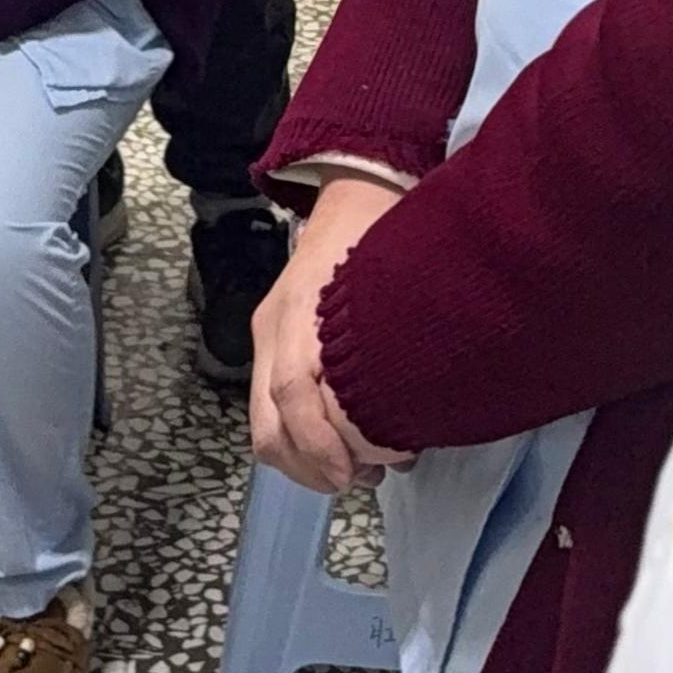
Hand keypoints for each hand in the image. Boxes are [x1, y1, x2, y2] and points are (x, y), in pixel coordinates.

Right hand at [249, 177, 414, 492]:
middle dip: (306, 464)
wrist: (354, 190)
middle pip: (266, 420)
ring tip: (355, 469)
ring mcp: (268, 332)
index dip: (320, 442)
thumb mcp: (400, 295)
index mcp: (302, 313)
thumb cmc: (386, 237)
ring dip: (303, 456)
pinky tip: (342, 441)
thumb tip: (409, 432)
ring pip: (263, 419)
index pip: (293, 393)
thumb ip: (396, 360)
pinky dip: (301, 434)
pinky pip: (273, 401)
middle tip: (357, 481)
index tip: (356, 473)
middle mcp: (274, 328)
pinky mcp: (272, 337)